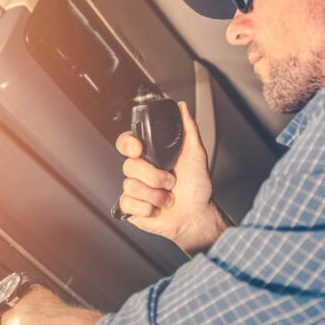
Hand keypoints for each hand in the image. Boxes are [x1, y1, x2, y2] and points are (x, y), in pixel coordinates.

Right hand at [116, 101, 226, 254]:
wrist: (197, 216)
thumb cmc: (197, 188)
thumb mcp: (196, 154)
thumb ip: (189, 129)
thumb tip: (183, 108)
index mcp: (151, 156)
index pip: (127, 143)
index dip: (128, 144)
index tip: (139, 149)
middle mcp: (141, 172)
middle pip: (129, 166)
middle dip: (154, 176)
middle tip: (170, 181)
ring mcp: (135, 190)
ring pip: (131, 186)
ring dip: (156, 195)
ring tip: (168, 198)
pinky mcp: (132, 208)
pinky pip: (128, 203)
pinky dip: (147, 208)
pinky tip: (157, 208)